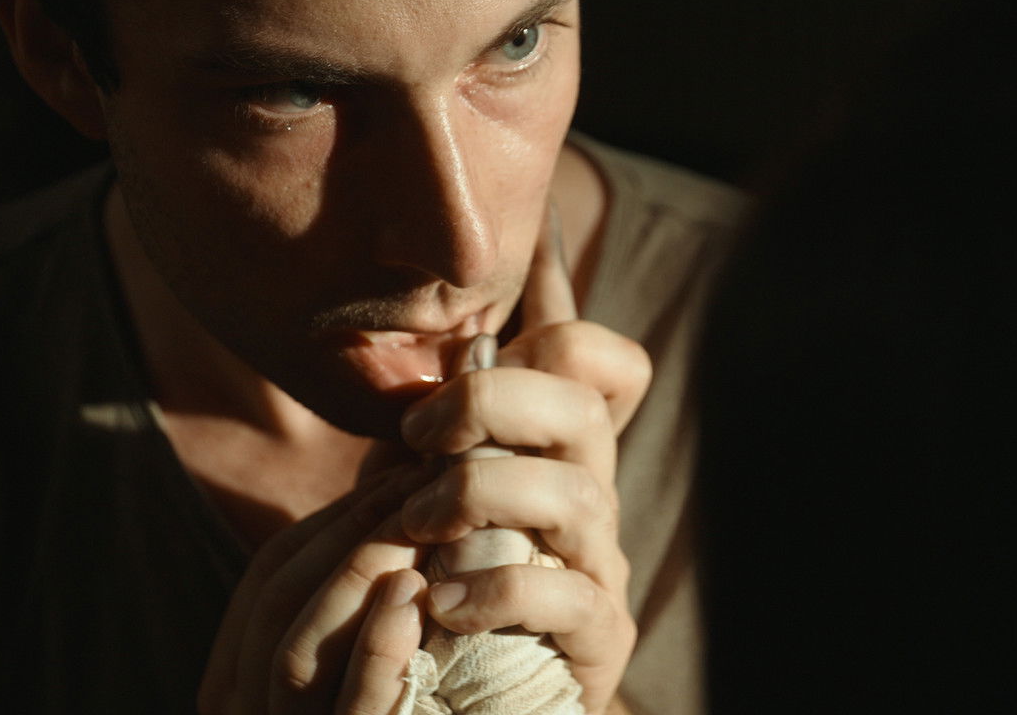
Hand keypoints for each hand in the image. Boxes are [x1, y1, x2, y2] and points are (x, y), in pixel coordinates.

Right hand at [198, 463, 435, 713]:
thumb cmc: (422, 700)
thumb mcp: (368, 642)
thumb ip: (360, 580)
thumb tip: (394, 481)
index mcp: (240, 677)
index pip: (271, 573)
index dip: (337, 516)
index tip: (402, 474)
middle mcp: (246, 709)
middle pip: (277, 603)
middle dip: (352, 533)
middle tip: (424, 486)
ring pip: (297, 654)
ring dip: (359, 579)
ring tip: (419, 528)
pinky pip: (352, 709)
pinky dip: (378, 649)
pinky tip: (413, 595)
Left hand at [395, 227, 650, 714]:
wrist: (466, 689)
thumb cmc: (436, 573)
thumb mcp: (419, 490)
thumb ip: (426, 432)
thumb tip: (428, 349)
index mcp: (554, 448)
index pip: (597, 359)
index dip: (547, 337)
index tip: (456, 370)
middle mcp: (589, 493)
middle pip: (580, 407)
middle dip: (489, 404)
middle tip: (418, 438)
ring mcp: (599, 563)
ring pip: (575, 496)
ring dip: (480, 496)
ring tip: (417, 526)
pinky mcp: (600, 635)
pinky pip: (569, 596)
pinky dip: (496, 591)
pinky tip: (443, 603)